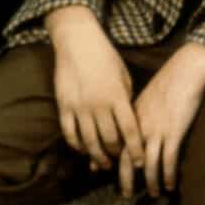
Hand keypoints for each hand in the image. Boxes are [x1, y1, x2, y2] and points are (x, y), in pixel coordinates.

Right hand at [47, 8, 142, 172]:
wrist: (78, 40)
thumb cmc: (105, 56)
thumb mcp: (123, 76)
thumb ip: (126, 100)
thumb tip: (129, 125)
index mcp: (117, 96)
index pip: (130, 131)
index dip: (135, 151)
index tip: (140, 163)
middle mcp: (99, 105)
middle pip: (110, 141)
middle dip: (117, 156)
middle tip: (120, 163)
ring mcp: (80, 107)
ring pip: (90, 143)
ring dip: (98, 157)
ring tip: (103, 164)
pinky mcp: (64, 106)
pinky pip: (70, 134)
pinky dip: (77, 146)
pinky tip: (84, 150)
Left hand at [121, 42, 204, 198]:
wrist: (185, 71)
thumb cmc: (167, 83)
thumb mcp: (144, 98)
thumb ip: (135, 113)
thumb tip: (125, 127)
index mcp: (131, 117)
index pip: (114, 143)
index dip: (106, 159)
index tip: (97, 172)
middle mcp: (140, 126)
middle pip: (128, 158)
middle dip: (125, 179)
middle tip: (125, 195)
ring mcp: (157, 130)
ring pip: (149, 165)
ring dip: (151, 183)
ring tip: (153, 194)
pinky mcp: (174, 133)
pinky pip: (168, 161)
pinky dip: (168, 176)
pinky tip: (171, 186)